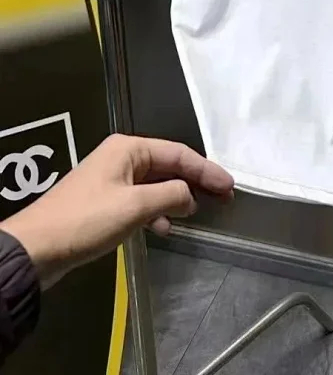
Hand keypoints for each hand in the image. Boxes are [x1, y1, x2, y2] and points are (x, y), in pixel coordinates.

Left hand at [1, 134, 233, 287]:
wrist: (37, 248)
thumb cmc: (87, 220)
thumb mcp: (135, 206)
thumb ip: (171, 196)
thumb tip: (191, 195)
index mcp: (129, 149)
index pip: (178, 154)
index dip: (207, 170)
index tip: (230, 186)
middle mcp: (122, 158)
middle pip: (168, 166)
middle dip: (195, 182)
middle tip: (223, 199)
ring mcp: (112, 180)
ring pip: (155, 184)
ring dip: (176, 199)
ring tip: (195, 215)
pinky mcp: (105, 202)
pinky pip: (141, 200)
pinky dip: (156, 211)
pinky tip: (164, 228)